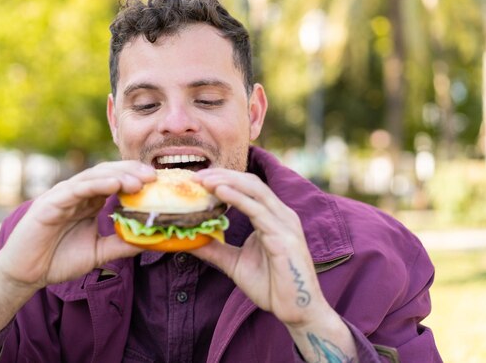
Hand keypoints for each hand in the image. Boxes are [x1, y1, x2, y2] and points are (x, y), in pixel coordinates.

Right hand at [0, 161, 154, 288]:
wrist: (26, 274)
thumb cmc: (59, 259)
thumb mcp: (100, 252)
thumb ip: (122, 244)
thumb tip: (152, 239)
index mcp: (90, 201)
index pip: (116, 181)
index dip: (137, 178)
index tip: (160, 183)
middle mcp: (78, 193)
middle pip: (109, 173)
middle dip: (132, 172)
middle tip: (155, 176)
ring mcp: (63, 195)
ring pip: (94, 177)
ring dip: (118, 176)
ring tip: (140, 181)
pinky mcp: (50, 203)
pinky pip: (76, 189)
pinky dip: (96, 185)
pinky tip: (114, 184)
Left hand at [192, 168, 329, 325]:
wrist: (297, 311)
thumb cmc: (272, 286)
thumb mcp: (235, 263)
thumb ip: (215, 249)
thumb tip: (188, 241)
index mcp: (273, 217)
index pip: (248, 187)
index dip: (224, 179)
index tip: (198, 179)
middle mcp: (282, 215)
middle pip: (251, 182)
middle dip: (223, 175)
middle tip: (197, 176)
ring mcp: (285, 224)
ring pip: (255, 191)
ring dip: (227, 182)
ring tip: (204, 181)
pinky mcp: (284, 238)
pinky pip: (259, 211)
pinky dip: (238, 199)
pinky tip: (220, 193)